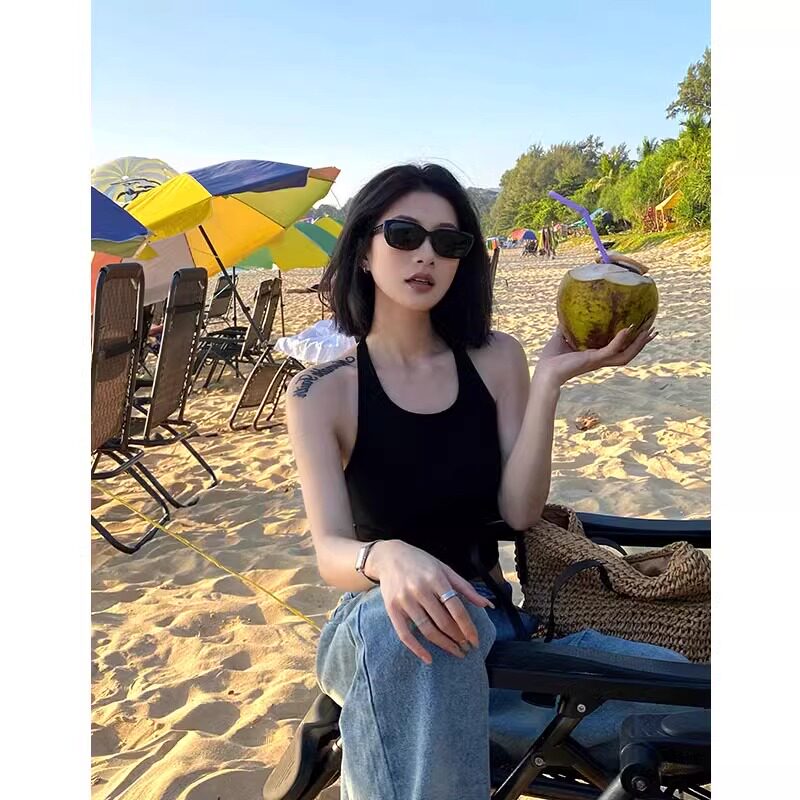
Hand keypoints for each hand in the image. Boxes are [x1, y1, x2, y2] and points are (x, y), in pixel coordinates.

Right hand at [368, 540, 494, 664]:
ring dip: (444, 645)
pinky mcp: (392, 609)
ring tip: (455, 651)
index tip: (475, 640)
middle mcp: (420, 590)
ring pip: (427, 630)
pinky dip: (417, 649)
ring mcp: (405, 600)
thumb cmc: (421, 562)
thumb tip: (487, 605)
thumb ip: (465, 587)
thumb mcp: (444, 568)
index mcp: (436, 578)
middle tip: (467, 648)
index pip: (456, 608)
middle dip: (458, 638)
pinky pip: (405, 634)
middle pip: (443, 622)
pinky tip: (428, 658)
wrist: (389, 556)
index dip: (468, 627)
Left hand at [536, 317, 657, 385]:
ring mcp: (599, 360)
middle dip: (642, 343)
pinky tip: (626, 330)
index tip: (643, 330)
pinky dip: (619, 341)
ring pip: (626, 355)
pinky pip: (611, 350)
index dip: (633, 342)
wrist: (545, 370)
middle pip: (629, 354)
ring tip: (648, 331)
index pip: (621, 350)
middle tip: (654, 330)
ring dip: (638, 344)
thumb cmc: (552, 357)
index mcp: (597, 355)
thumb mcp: (562, 336)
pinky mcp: (593, 360)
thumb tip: (566, 311)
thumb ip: (567, 326)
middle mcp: (601, 359)